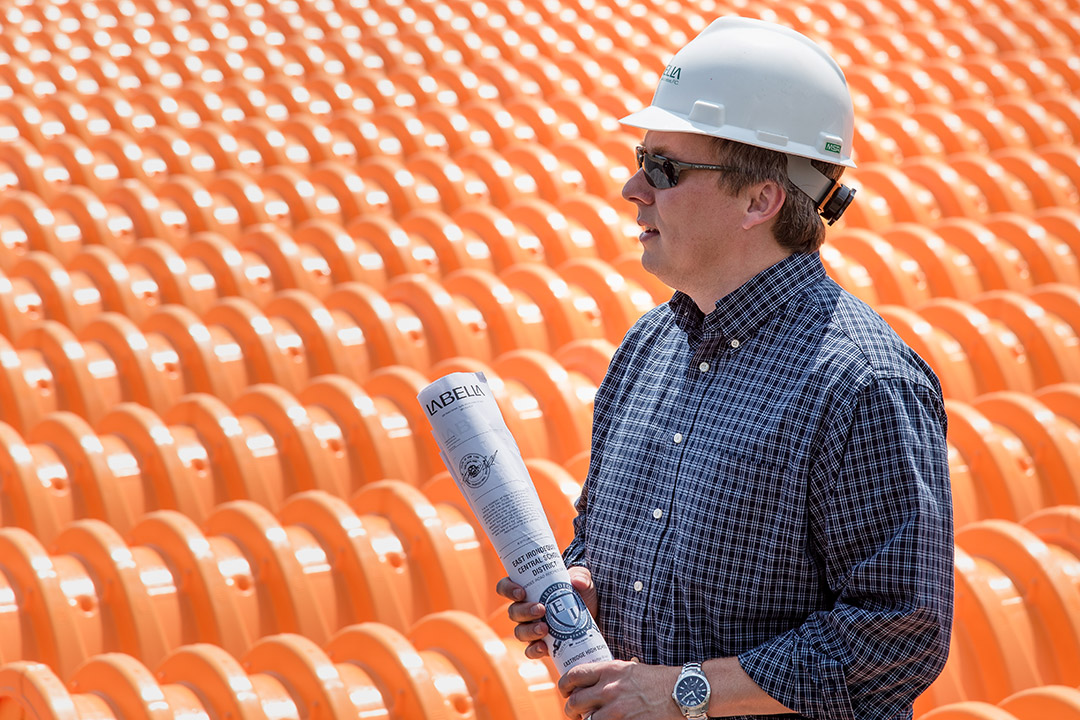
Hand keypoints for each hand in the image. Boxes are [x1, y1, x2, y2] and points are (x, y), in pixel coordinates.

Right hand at [495, 566, 597, 658]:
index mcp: (528, 589)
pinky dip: (534, 650)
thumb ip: (581, 576)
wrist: (594, 616)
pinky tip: (544, 647)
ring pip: (519, 632)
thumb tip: (577, 582)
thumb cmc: (581, 594)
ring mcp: (532, 628)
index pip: (506, 587)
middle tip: (541, 609)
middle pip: (513, 611)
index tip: (522, 592)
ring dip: (529, 631)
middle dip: (525, 611)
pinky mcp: (542, 645)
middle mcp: (525, 610)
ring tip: (545, 629)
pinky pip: (530, 651)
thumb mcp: (582, 579)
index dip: (508, 589)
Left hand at [558, 660, 681, 719]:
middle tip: (572, 711)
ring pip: (586, 719)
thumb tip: (592, 684)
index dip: (564, 684)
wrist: (681, 692)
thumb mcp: (629, 669)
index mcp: (609, 670)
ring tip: (588, 719)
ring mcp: (616, 709)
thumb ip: (609, 675)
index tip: (565, 690)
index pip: (574, 675)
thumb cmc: (658, 680)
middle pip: (574, 701)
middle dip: (570, 708)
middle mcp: (609, 688)